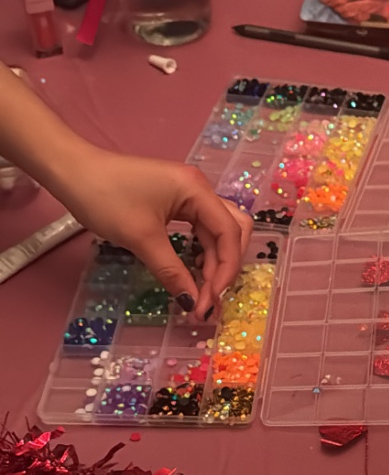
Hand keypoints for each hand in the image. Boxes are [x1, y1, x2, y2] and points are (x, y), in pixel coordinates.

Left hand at [60, 149, 250, 319]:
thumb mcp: (141, 239)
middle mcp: (199, 189)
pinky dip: (200, 250)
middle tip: (208, 296)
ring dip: (213, 260)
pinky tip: (192, 267)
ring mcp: (187, 194)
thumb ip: (172, 271)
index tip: (210, 300)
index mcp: (197, 190)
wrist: (71, 172)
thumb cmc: (106, 198)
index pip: (229, 232)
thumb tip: (193, 303)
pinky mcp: (174, 201)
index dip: (226, 270)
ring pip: (216, 231)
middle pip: (232, 230)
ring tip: (200, 288)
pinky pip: (199, 228)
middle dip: (225, 265)